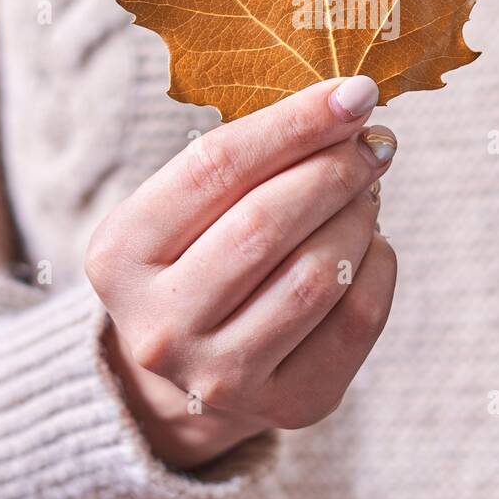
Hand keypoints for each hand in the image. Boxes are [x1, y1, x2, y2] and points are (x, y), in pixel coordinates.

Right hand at [85, 76, 396, 469]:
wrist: (184, 375)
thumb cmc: (193, 260)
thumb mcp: (186, 208)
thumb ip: (247, 159)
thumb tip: (348, 109)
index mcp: (120, 255)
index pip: (216, 167)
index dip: (294, 123)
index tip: (354, 92)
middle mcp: (160, 326)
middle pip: (268, 223)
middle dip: (335, 169)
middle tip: (372, 143)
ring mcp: (221, 377)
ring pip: (318, 274)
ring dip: (359, 216)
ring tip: (367, 190)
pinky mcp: (288, 405)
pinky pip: (358, 318)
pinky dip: (378, 263)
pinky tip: (369, 242)